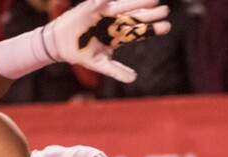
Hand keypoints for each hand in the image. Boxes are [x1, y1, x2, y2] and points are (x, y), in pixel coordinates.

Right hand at [46, 0, 170, 82]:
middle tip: (166, 11)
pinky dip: (105, 2)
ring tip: (152, 0)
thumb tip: (134, 78)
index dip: (151, 28)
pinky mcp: (90, 8)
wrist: (61, 45)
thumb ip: (117, 71)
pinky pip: (99, 3)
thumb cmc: (82, 53)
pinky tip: (115, 0)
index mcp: (118, 34)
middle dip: (149, 14)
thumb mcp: (101, 64)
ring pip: (123, 8)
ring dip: (135, 3)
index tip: (167, 26)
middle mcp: (114, 21)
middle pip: (134, 17)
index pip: (138, 31)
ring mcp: (103, 13)